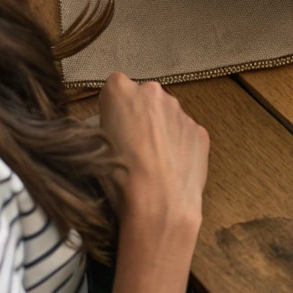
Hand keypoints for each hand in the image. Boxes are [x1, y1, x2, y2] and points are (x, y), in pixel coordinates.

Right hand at [99, 72, 208, 232]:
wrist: (159, 205)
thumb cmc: (117, 178)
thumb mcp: (93, 148)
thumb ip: (106, 124)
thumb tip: (115, 127)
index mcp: (121, 91)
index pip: (114, 86)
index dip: (113, 109)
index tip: (113, 128)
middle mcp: (153, 92)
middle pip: (144, 98)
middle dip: (139, 116)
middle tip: (133, 148)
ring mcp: (180, 111)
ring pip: (166, 116)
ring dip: (160, 131)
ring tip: (153, 165)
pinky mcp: (199, 131)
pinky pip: (185, 134)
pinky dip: (179, 146)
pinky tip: (171, 171)